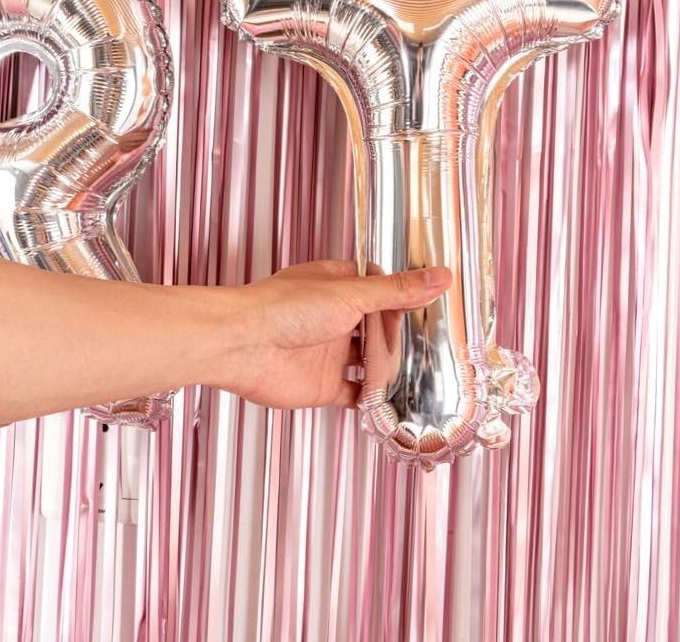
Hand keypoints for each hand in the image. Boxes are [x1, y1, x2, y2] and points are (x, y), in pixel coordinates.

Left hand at [215, 260, 451, 409]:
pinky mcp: (322, 384)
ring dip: (390, 369)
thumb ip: (397, 291)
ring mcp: (329, 352)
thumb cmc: (283, 309)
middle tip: (434, 348)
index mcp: (339, 286)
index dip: (404, 299)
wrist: (241, 346)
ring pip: (369, 361)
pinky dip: (372, 399)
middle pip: (378, 328)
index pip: (381, 289)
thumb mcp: (352, 293)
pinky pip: (354, 393)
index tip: (431, 309)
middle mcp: (334, 318)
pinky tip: (391, 402)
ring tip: (422, 377)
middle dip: (401, 338)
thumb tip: (439, 276)